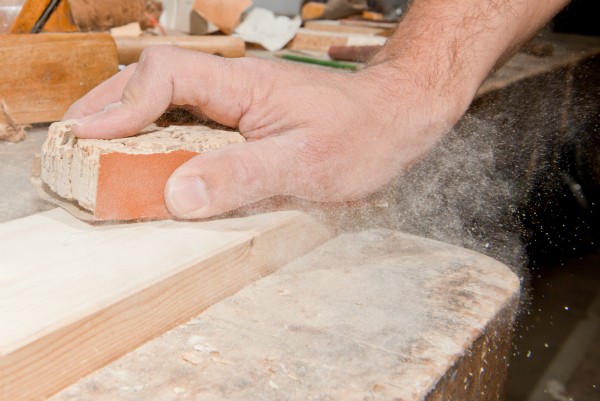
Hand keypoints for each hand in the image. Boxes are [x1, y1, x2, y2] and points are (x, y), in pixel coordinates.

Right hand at [65, 46, 462, 218]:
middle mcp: (234, 87)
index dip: (124, 103)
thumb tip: (179, 195)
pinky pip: (192, 121)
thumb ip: (242, 177)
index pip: (167, 76)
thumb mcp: (304, 164)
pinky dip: (161, 136)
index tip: (92, 135)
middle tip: (78, 142)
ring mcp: (239, 102)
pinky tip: (152, 157)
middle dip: (111, 107)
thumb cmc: (361, 135)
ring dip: (130, 121)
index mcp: (243, 86)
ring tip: (99, 149)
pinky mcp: (246, 120)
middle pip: (156, 81)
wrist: (395, 119)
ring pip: (169, 100)